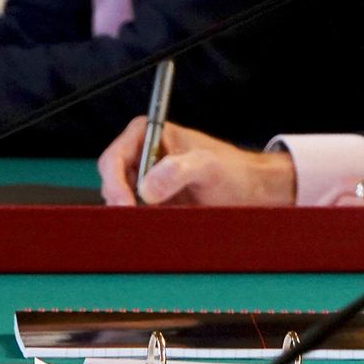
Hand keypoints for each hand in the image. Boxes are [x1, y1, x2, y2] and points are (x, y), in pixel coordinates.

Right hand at [98, 118, 295, 206]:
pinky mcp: (154, 203)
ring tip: (157, 221)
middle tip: (137, 220)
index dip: (114, 182)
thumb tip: (147, 187)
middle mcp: (144, 156)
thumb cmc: (235, 171)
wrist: (251, 192)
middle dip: (120, 202)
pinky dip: (141, 224)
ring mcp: (148, 181)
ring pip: (121, 202)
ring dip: (132, 215)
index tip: (125, 204)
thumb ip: (179, 170)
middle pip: (112, 182)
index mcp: (150, 135)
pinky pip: (136, 216)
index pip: (114, 158)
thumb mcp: (209, 166)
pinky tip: (158, 228)